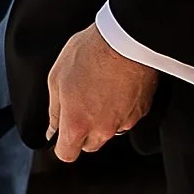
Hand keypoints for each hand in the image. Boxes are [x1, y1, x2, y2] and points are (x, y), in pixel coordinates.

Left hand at [45, 24, 158, 163]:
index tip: (62, 135)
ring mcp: (125, 121)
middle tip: (81, 104)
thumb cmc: (91, 53)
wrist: (126, 39)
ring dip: (103, 119)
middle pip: (90, 145)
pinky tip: (116, 87)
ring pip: (110, 131)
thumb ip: (54, 110)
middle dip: (83, 132)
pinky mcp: (141, 111)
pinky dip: (121, 108)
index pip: (67, 154)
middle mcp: (103, 129)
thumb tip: (52, 129)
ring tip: (100, 90)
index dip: (62, 145)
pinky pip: (128, 118)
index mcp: (78, 123)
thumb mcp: (57, 77)